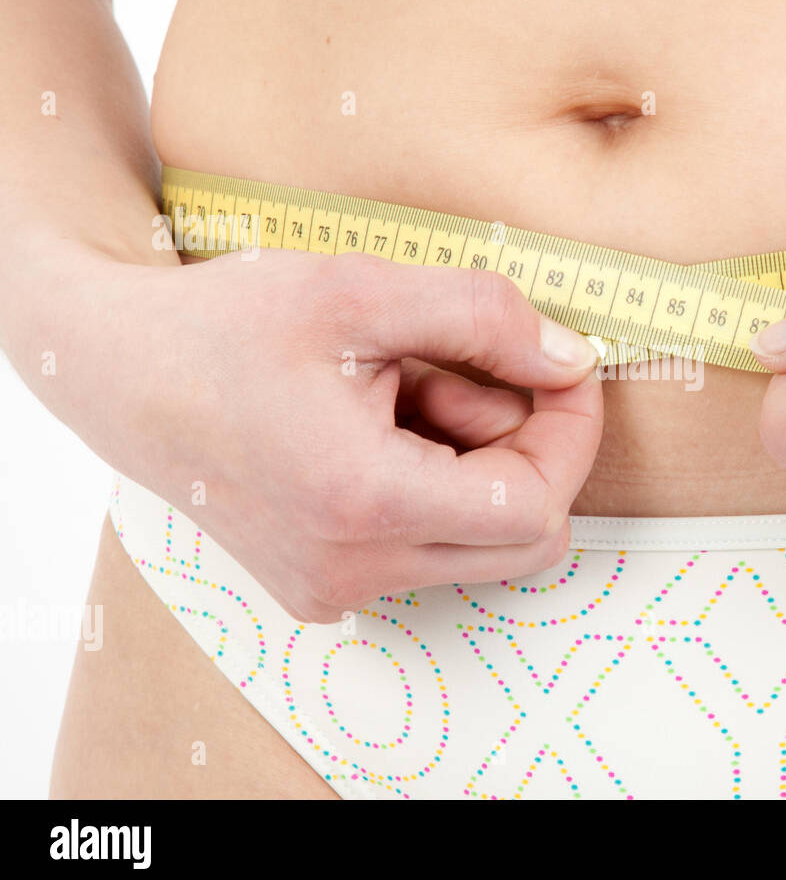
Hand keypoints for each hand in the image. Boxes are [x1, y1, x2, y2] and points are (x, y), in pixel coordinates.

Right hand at [90, 251, 602, 621]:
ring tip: (402, 388)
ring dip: (472, 463)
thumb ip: (485, 319)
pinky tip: (379, 423)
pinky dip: (433, 485)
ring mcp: (333, 589)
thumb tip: (572, 361)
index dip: (572, 438)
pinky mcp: (323, 586)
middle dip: (525, 452)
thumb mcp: (362, 290)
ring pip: (474, 542)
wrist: (119, 374)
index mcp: (363, 502)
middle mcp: (351, 569)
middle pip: (518, 540)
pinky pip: (425, 546)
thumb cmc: (224, 326)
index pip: (534, 509)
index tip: (567, 374)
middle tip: (480, 377)